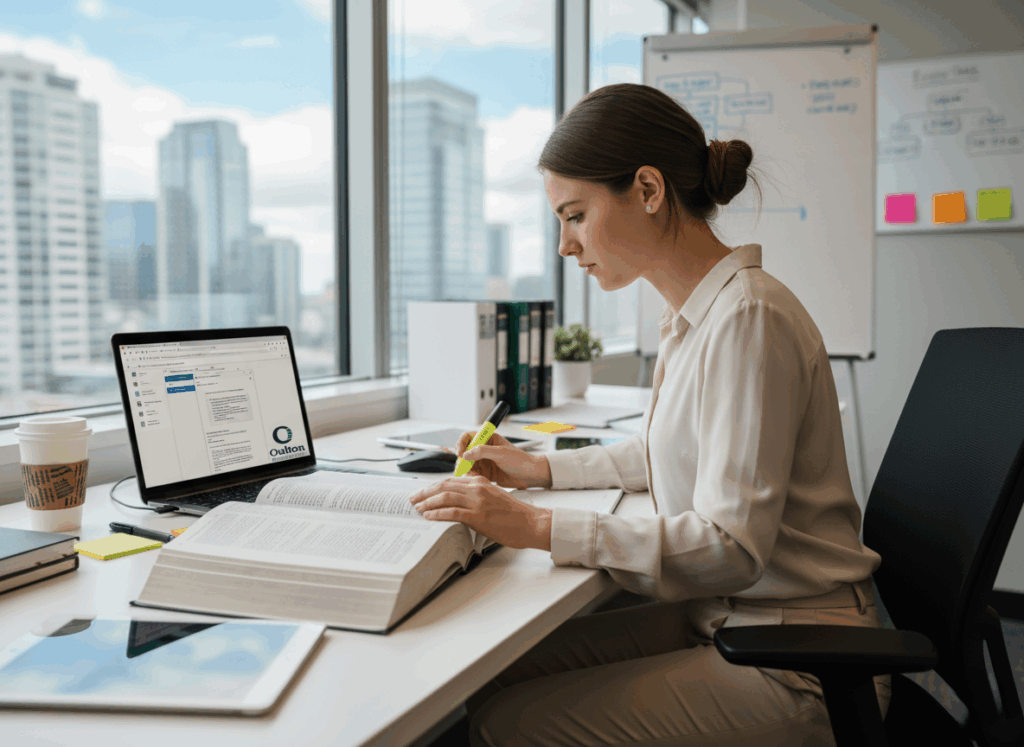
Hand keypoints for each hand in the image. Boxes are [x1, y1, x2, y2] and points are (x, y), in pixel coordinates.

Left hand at [409, 475, 551, 550]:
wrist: (531, 522)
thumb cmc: (514, 514)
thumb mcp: (493, 497)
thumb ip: (476, 496)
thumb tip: (458, 504)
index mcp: (480, 482)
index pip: (450, 480)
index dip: (433, 486)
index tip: (423, 492)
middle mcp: (477, 488)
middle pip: (444, 485)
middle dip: (425, 492)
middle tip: (413, 499)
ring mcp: (478, 501)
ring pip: (445, 497)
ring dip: (428, 502)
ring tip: (418, 508)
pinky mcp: (478, 516)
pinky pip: (452, 512)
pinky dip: (438, 514)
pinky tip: (429, 517)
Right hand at [455, 431, 552, 488]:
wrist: (531, 475)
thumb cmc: (521, 460)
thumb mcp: (502, 453)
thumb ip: (483, 451)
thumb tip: (466, 453)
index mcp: (488, 439)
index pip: (468, 437)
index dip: (461, 444)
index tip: (460, 453)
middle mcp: (484, 449)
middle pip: (465, 453)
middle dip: (463, 461)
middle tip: (464, 469)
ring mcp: (484, 462)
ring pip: (467, 465)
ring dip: (467, 471)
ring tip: (473, 476)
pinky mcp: (485, 473)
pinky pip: (473, 475)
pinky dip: (472, 478)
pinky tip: (477, 481)